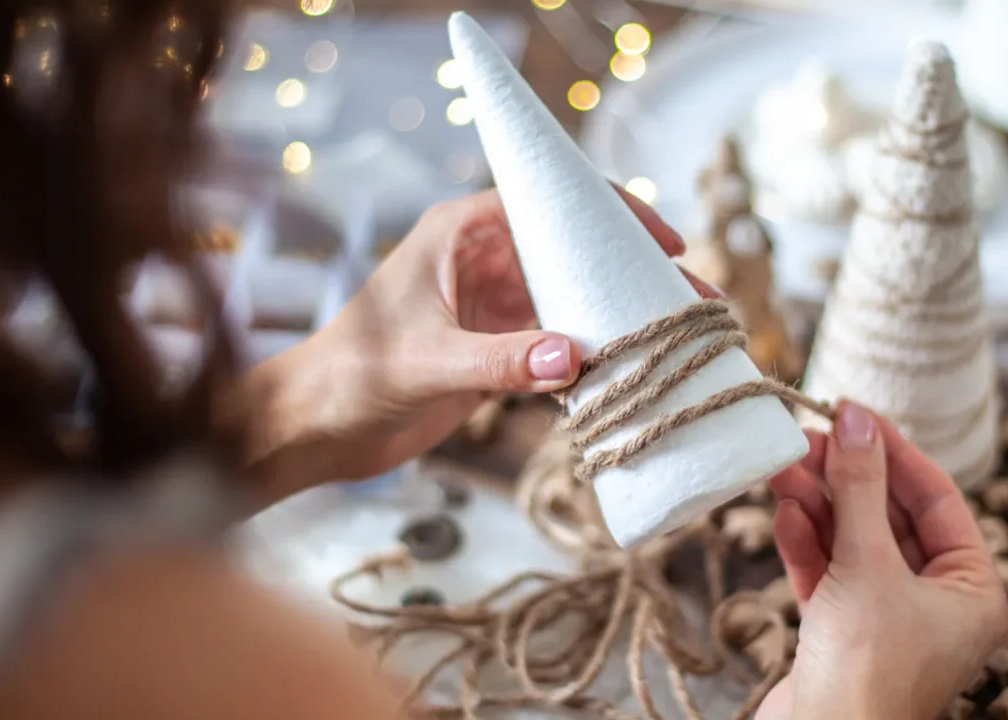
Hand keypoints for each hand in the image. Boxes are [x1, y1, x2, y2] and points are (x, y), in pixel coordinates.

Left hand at [240, 187, 714, 501]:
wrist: (316, 428)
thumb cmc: (352, 375)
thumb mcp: (426, 361)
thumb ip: (498, 359)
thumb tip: (573, 358)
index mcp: (460, 234)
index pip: (548, 202)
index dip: (609, 214)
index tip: (663, 238)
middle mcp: (483, 262)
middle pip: (571, 252)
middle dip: (629, 270)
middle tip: (691, 293)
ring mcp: (492, 307)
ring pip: (570, 300)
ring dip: (618, 316)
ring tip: (676, 335)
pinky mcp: (495, 351)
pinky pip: (557, 346)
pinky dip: (592, 358)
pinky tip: (631, 374)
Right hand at [756, 402, 1007, 719]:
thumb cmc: (866, 670)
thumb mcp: (868, 564)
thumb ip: (860, 488)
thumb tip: (855, 419)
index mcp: (972, 592)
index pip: (936, 499)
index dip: (892, 450)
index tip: (851, 411)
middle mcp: (935, 604)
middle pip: (888, 517)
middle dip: (845, 477)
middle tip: (805, 436)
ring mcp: (886, 620)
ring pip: (851, 542)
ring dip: (817, 504)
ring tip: (782, 466)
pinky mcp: (841, 634)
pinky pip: (827, 573)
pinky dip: (805, 543)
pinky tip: (783, 512)